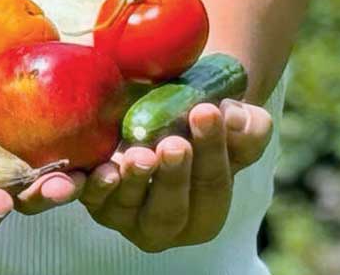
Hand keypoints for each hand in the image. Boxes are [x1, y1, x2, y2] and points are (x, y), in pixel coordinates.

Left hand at [78, 99, 273, 252]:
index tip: (207, 111)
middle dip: (173, 179)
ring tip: (139, 154)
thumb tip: (231, 118)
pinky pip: (92, 201)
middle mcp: (167, 226)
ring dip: (134, 182)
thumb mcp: (233, 123)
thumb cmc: (200, 125)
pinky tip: (99, 171)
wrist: (158, 114)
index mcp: (206, 213)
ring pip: (129, 210)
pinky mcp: (96, 202)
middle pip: (171, 212)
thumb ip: (247, 126)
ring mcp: (127, 217)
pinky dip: (94, 188)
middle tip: (174, 145)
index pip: (213, 187)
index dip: (213, 151)